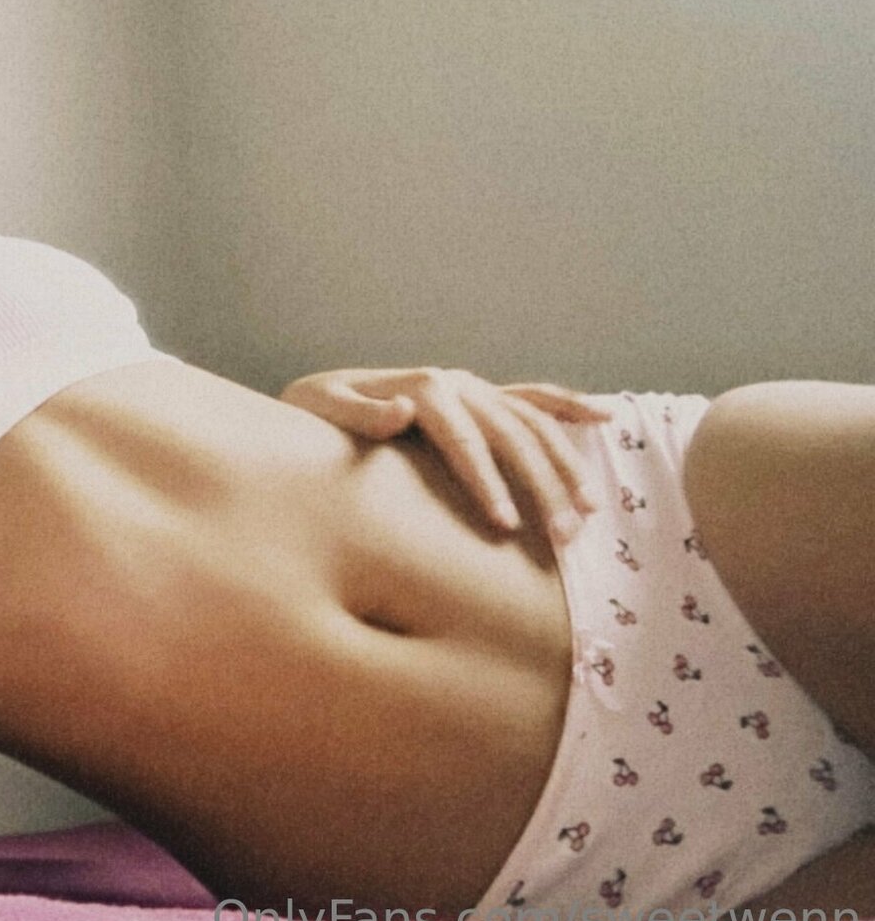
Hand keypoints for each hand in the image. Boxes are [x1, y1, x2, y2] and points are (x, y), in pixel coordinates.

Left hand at [280, 367, 611, 541]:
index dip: (486, 482)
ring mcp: (471, 387)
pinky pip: (533, 398)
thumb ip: (358, 414)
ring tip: (589, 511)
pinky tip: (606, 418)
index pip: (464, 439)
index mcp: (420, 388)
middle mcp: (453, 383)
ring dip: (565, 464)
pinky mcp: (480, 395)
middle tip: (564, 537)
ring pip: (532, 422)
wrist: (315, 396)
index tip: (505, 527)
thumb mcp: (320, 409)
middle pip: (511, 434)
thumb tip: (401, 412)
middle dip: (541, 486)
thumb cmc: (313, 414)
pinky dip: (570, 406)